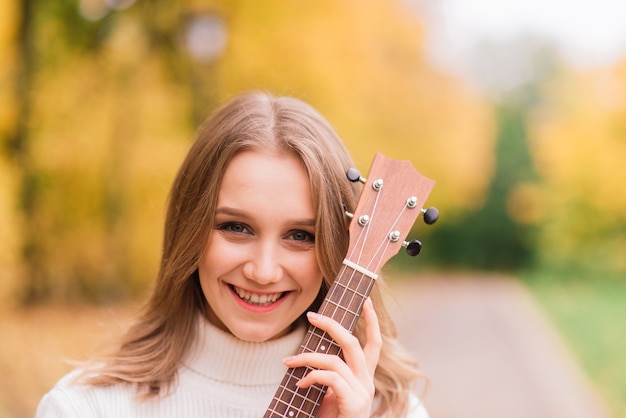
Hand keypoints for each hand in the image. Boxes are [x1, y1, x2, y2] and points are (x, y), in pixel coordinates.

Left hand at [282, 297, 381, 417]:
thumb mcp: (328, 394)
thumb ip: (326, 374)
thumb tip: (309, 353)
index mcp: (364, 378)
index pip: (373, 344)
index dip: (372, 321)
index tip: (365, 301)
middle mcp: (367, 383)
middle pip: (354, 344)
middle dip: (332, 326)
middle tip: (311, 316)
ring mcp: (362, 392)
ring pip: (336, 360)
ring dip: (307, 357)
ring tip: (288, 362)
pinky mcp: (354, 402)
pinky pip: (330, 378)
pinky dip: (311, 376)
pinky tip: (300, 383)